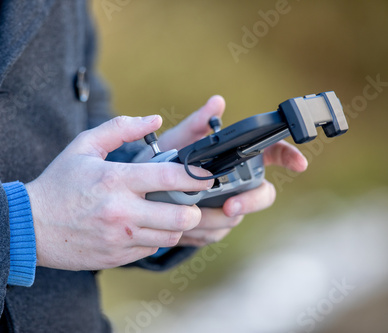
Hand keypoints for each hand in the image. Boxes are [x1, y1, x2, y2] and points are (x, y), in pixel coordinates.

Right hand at [26, 116, 213, 270]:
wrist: (30, 226)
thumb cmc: (58, 183)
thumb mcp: (83, 146)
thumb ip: (120, 128)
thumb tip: (154, 119)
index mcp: (114, 180)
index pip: (169, 178)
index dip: (196, 176)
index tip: (208, 176)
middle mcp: (121, 211)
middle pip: (180, 216)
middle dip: (194, 209)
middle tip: (192, 201)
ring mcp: (120, 238)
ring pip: (170, 236)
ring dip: (177, 225)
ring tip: (171, 213)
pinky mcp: (117, 257)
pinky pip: (152, 249)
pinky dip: (156, 238)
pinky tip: (147, 226)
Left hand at [156, 95, 307, 246]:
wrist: (146, 191)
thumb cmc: (167, 160)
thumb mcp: (179, 140)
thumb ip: (198, 123)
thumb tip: (217, 102)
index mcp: (238, 158)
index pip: (273, 154)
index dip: (289, 157)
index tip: (299, 164)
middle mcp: (240, 183)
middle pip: (262, 193)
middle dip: (250, 201)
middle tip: (230, 206)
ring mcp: (231, 205)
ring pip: (236, 218)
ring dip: (218, 219)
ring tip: (195, 217)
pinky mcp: (216, 226)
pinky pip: (216, 233)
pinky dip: (203, 232)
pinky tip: (187, 229)